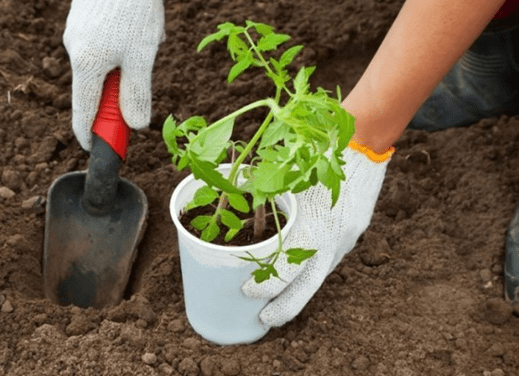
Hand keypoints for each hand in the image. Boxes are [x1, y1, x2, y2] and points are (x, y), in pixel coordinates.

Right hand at [63, 0, 164, 150]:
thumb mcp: (142, 55)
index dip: (91, 135)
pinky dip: (123, 46)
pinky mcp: (84, 19)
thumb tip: (135, 124)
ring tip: (145, 37)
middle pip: (95, 89)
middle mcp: (75, 51)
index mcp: (86, 65)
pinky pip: (104, 45)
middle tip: (142, 76)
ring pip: (104, 65)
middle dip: (121, 90)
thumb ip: (137, 93)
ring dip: (127, 64)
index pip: (83, 113)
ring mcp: (77, 33)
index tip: (98, 149)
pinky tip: (138, 25)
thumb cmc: (134, 7)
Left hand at [242, 142, 393, 326]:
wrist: (363, 144)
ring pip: (319, 275)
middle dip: (285, 308)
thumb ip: (265, 194)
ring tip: (278, 301)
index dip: (266, 285)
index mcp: (312, 226)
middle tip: (264, 319)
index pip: (287, 268)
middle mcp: (332, 239)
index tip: (247, 291)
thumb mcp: (288, 176)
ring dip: (299, 290)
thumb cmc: (317, 155)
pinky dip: (312, 270)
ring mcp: (346, 239)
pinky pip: (330, 259)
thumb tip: (234, 202)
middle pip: (308, 287)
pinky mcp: (353, 235)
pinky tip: (299, 274)